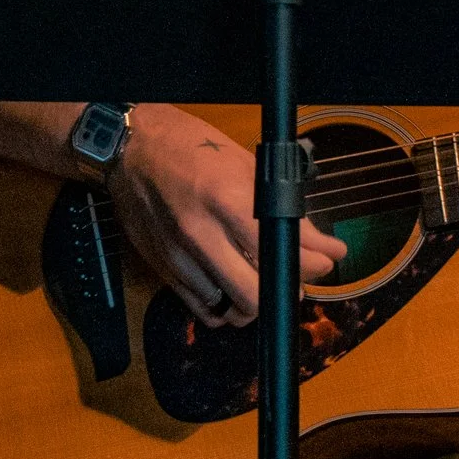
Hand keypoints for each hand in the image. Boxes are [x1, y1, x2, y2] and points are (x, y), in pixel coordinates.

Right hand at [103, 104, 347, 327]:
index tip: (327, 261)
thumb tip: (323, 246)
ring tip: (265, 282)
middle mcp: (200, 235)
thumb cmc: (194, 148)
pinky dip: (225, 309)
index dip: (311, 263)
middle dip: (284, 292)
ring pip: (229, 309)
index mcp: (226, 201)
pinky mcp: (162, 270)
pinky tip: (235, 292)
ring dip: (255, 302)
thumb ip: (284, 209)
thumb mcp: (246, 167)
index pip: (277, 250)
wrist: (131, 149)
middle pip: (253, 295)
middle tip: (295, 277)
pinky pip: (202, 310)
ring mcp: (178, 257)